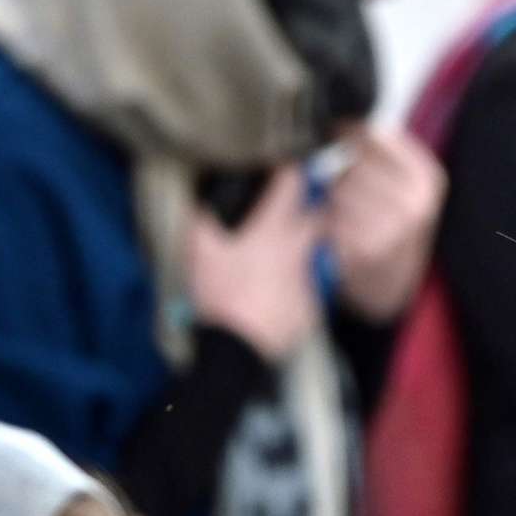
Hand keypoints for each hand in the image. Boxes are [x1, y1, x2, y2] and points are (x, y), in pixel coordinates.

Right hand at [184, 165, 321, 360]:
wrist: (236, 349)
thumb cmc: (217, 295)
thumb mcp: (197, 250)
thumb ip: (199, 217)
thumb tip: (198, 197)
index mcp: (272, 230)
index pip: (293, 185)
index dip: (292, 171)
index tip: (288, 167)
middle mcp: (298, 251)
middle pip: (318, 219)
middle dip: (310, 213)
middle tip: (292, 216)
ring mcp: (308, 281)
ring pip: (312, 258)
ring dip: (297, 257)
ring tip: (272, 266)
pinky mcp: (310, 310)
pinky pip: (306, 293)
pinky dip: (292, 293)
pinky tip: (272, 299)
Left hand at [324, 124, 445, 320]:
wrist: (393, 287)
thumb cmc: (393, 228)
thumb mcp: (406, 186)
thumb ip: (381, 152)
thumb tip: (340, 120)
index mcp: (426, 179)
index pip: (372, 135)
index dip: (349, 133)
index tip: (339, 133)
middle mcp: (415, 203)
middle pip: (351, 163)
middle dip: (340, 173)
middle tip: (348, 190)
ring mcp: (391, 229)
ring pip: (337, 190)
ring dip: (333, 200)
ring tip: (348, 215)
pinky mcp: (365, 251)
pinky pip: (329, 219)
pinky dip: (328, 225)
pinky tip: (342, 234)